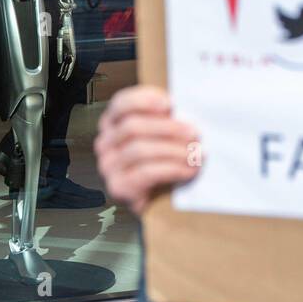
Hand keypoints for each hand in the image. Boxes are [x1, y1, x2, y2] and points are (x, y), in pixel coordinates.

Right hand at [93, 86, 199, 214]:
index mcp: (113, 122)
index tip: (170, 104)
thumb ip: (166, 118)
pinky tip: (189, 170)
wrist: (156, 201)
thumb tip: (186, 108)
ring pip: (140, 150)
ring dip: (174, 150)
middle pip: (133, 127)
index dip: (144, 100)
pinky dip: (171, 169)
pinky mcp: (118, 187)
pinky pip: (145, 173)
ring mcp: (108, 165)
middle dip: (168, 128)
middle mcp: (105, 142)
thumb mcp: (160, 134)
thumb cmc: (161, 160)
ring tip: (197, 154)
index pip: (121, 103)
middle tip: (194, 133)